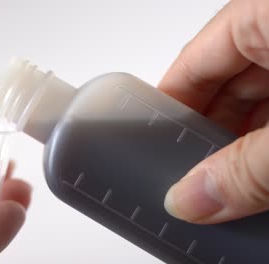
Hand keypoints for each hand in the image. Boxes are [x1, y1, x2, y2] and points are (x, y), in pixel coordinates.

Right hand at [159, 0, 268, 223]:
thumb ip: (248, 167)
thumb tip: (194, 199)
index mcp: (265, 12)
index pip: (192, 62)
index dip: (168, 108)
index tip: (152, 148)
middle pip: (225, 84)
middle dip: (212, 136)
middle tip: (200, 179)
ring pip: (261, 98)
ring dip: (250, 142)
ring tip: (239, 183)